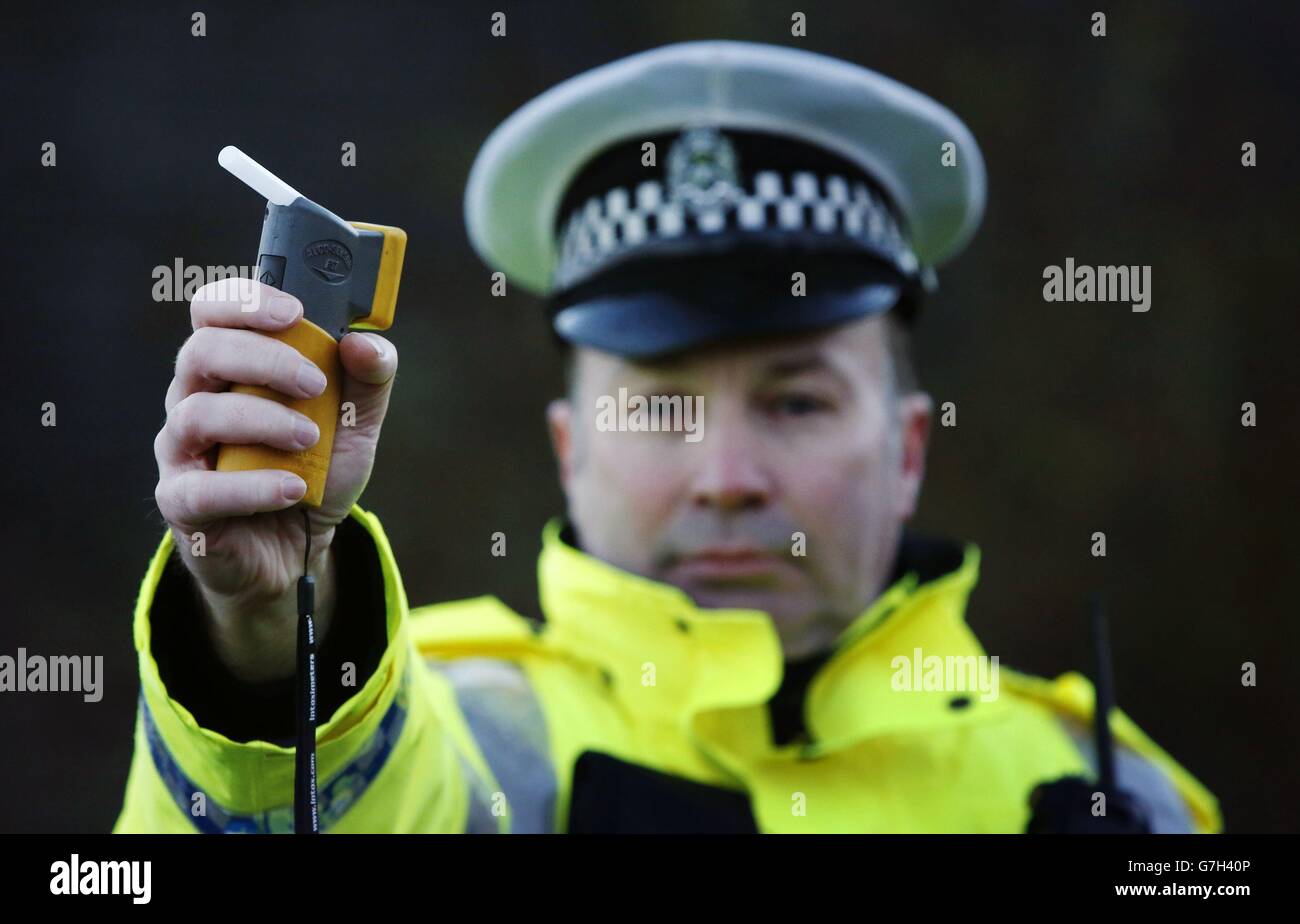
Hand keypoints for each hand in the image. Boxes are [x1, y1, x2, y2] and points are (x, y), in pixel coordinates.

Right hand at [153, 277, 398, 678]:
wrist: (300, 545)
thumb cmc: (316, 468)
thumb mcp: (356, 423)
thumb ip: (369, 379)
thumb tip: (363, 343)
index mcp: (231, 366)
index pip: (212, 311)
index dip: (245, 301)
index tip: (294, 312)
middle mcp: (195, 398)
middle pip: (202, 351)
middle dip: (263, 359)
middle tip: (314, 384)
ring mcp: (181, 450)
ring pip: (197, 414)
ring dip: (262, 420)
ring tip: (309, 439)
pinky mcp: (181, 502)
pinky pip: (200, 488)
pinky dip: (253, 486)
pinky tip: (294, 487)